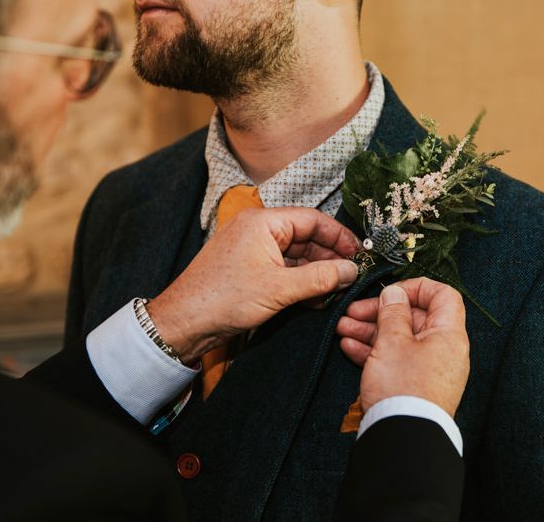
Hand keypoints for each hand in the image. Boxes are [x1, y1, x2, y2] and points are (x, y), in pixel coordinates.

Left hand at [148, 207, 359, 363]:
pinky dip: (301, 281)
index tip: (360, 254)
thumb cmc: (223, 299)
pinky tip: (317, 298)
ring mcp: (253, 250)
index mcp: (263, 222)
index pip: (312, 219)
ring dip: (317, 272)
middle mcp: (258, 230)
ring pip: (296, 255)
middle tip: (352, 275)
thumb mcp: (279, 289)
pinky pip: (284, 269)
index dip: (339, 236)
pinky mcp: (250, 269)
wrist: (183, 323)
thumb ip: (320, 278)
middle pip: (306, 236)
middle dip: (330, 257)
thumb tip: (351, 270)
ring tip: (338, 290)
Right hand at [337, 278, 469, 416]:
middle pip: (414, 317)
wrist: (402, 438)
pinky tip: (349, 347)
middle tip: (354, 310)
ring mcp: (429, 369)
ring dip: (371, 330)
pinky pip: (395, 359)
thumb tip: (394, 293)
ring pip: (400, 338)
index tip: (390, 291)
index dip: (416, 288)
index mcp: (448, 335)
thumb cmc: (402, 388)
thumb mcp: (392, 341)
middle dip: (380, 311)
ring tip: (343, 328)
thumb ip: (392, 312)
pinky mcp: (414, 385)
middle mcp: (443, 350)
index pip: (443, 296)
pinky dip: (374, 350)